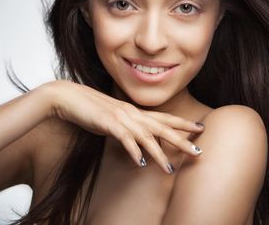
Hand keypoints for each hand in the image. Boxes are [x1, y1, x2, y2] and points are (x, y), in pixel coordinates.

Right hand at [41, 80, 204, 173]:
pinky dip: (134, 151)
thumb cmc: (90, 109)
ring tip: (170, 170)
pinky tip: (140, 163)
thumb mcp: (113, 118)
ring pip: (147, 137)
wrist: (68, 97)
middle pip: (163, 128)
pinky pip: (125, 139)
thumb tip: (136, 139)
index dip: (183, 124)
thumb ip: (127, 127)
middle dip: (182, 140)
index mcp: (135, 112)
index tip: (200, 128)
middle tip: (198, 152)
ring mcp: (121, 117)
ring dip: (159, 154)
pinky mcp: (108, 123)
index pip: (164, 118)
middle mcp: (132, 113)